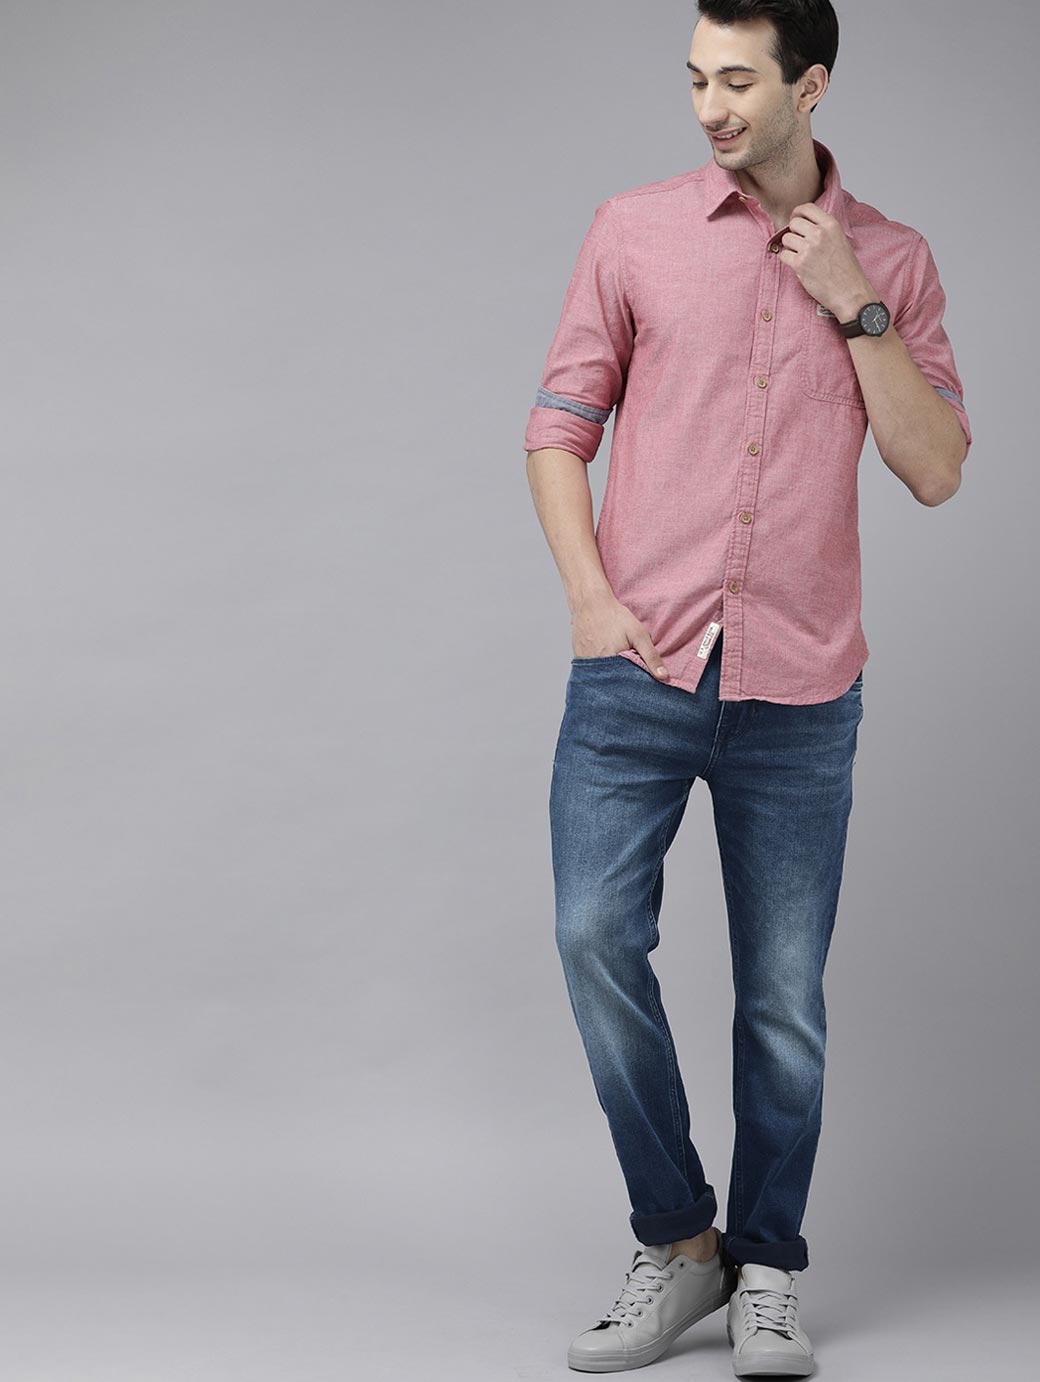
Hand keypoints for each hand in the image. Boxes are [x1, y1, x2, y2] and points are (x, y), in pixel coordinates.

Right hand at [571, 592, 669, 679]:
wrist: (591, 604)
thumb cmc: (615, 618)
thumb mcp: (639, 635)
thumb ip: (651, 657)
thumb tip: (663, 676)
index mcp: (613, 664)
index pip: (626, 684)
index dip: (633, 684)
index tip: (638, 682)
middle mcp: (597, 667)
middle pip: (612, 682)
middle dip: (621, 681)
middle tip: (625, 667)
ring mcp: (586, 663)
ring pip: (601, 676)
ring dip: (609, 674)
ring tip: (614, 661)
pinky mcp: (578, 658)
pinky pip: (591, 669)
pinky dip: (598, 668)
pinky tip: (603, 657)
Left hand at [776, 204, 874, 320]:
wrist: (850, 292)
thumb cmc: (847, 270)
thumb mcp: (840, 240)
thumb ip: (825, 230)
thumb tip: (806, 224)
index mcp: (831, 225)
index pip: (806, 208)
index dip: (797, 214)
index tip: (796, 220)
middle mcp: (819, 233)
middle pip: (793, 223)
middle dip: (793, 233)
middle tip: (799, 243)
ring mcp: (809, 248)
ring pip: (786, 239)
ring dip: (790, 248)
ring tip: (801, 256)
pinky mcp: (800, 263)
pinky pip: (783, 255)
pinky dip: (787, 260)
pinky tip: (798, 266)